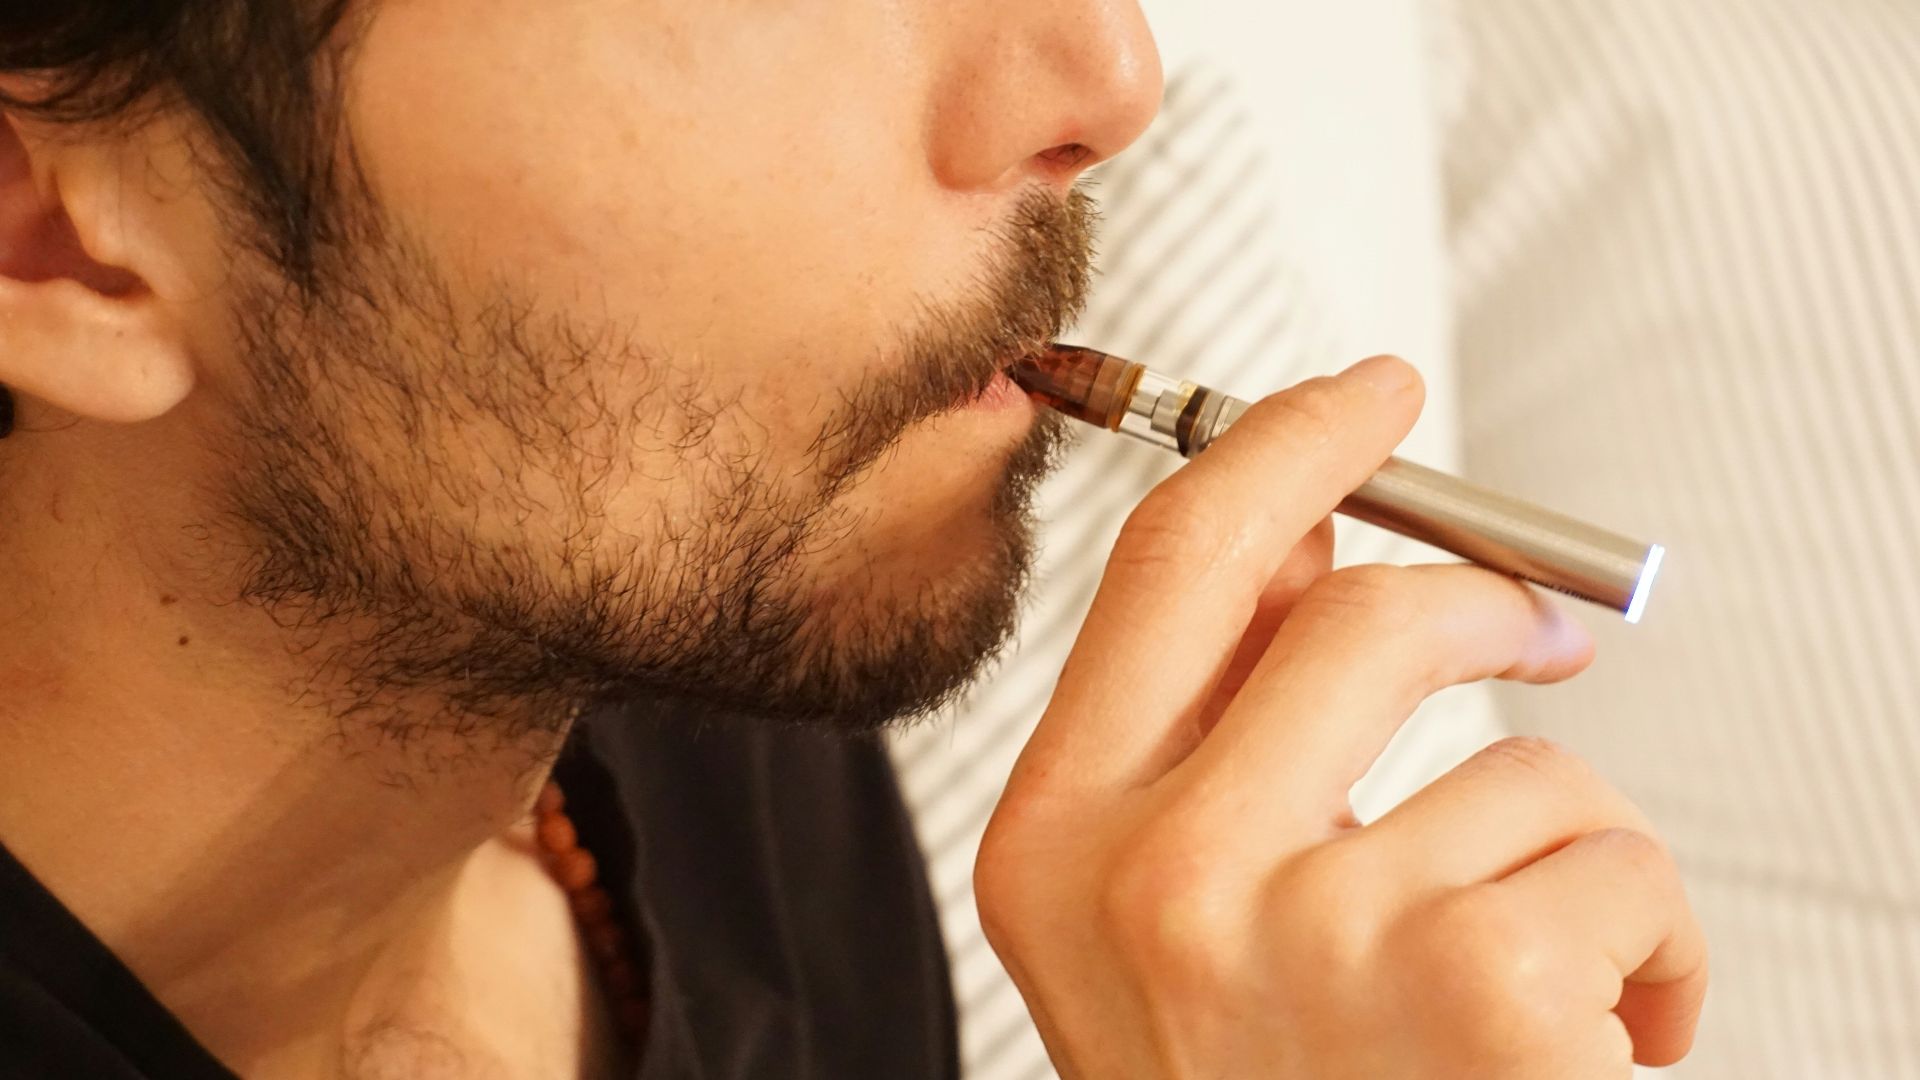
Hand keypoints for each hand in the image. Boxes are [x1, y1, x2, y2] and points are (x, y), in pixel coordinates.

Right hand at [976, 356, 1706, 1078]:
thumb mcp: (1180, 937)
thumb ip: (1213, 737)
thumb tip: (1308, 537)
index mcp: (1055, 849)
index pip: (1172, 565)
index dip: (1282, 445)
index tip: (1367, 392)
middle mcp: (1151, 882)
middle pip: (1354, 608)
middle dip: (1482, 590)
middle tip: (1549, 624)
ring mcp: (1305, 930)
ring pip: (1518, 750)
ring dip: (1571, 850)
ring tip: (1546, 972)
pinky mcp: (1469, 986)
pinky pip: (1618, 856)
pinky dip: (1655, 943)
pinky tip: (1601, 1045)